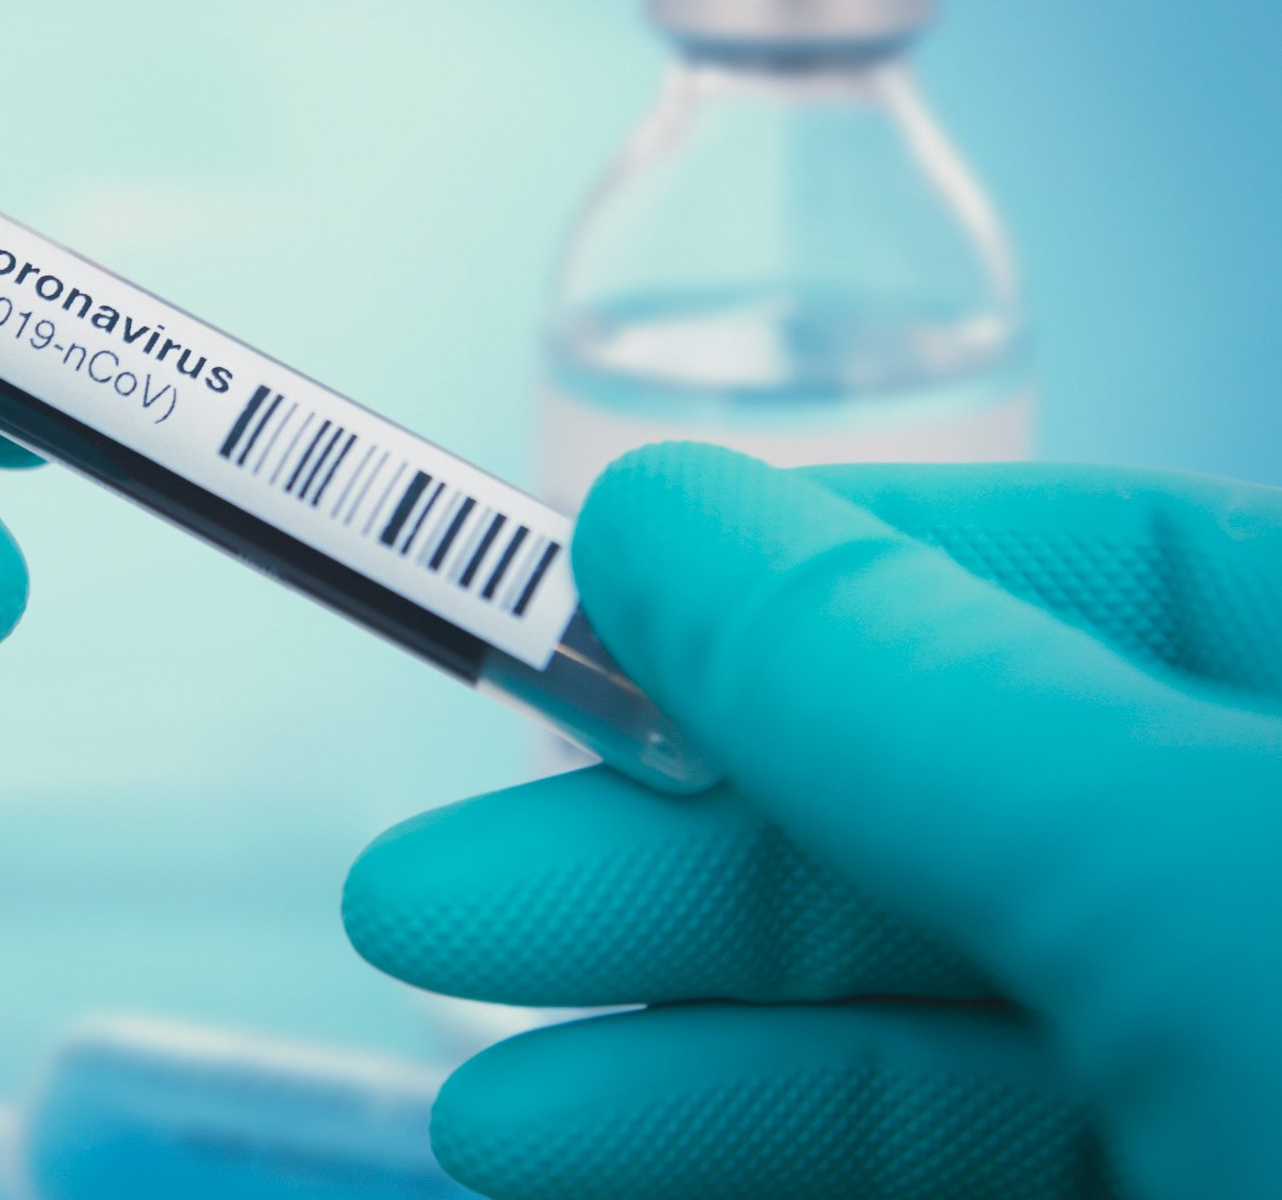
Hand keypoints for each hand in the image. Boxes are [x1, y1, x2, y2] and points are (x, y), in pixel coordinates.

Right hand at [346, 444, 1281, 1197]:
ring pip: (957, 1032)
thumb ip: (937, 699)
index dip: (846, 568)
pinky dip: (771, 1168)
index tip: (596, 602)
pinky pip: (967, 1191)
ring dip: (693, 1053)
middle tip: (443, 897)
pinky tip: (600, 1166)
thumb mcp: (1203, 889)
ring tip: (486, 1096)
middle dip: (688, 861)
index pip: (1132, 574)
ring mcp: (1263, 1102)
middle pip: (991, 824)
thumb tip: (661, 510)